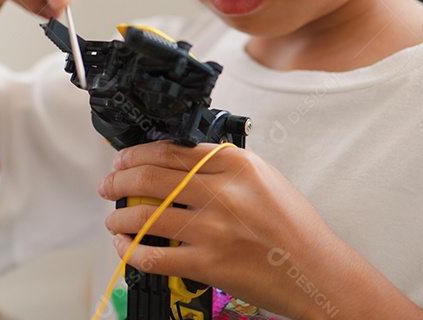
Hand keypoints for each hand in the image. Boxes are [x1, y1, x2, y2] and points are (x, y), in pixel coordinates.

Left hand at [98, 141, 421, 319]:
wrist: (316, 271)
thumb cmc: (293, 225)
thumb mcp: (264, 177)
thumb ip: (222, 164)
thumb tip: (175, 158)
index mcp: (235, 164)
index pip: (170, 150)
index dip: (136, 155)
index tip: (122, 160)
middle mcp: (221, 193)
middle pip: (150, 178)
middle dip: (118, 181)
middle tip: (107, 186)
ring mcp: (213, 229)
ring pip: (146, 216)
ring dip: (119, 218)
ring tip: (112, 220)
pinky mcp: (208, 264)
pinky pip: (154, 255)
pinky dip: (131, 252)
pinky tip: (124, 248)